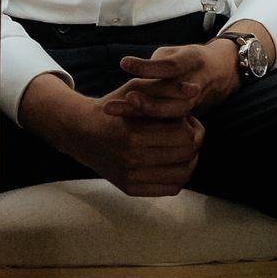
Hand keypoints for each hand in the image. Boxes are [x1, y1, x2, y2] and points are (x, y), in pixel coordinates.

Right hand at [17, 73, 204, 197]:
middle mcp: (132, 160)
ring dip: (190, 159)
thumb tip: (196, 91)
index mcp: (134, 135)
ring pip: (183, 175)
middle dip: (194, 140)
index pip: (184, 136)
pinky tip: (172, 160)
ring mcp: (131, 178)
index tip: (186, 118)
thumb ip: (166, 88)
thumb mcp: (136, 89)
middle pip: (186, 155)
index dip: (192, 125)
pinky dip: (178, 175)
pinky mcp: (130, 189)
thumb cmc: (113, 106)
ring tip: (181, 145)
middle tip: (187, 130)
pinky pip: (171, 188)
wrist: (81, 133)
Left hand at [102, 38, 245, 121]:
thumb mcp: (174, 52)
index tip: (124, 63)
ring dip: (146, 113)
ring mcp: (196, 100)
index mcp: (194, 60)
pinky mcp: (191, 115)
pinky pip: (173, 123)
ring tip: (118, 110)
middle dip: (150, 100)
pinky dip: (150, 124)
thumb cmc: (185, 60)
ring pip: (175, 112)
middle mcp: (197, 82)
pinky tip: (125, 123)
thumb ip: (155, 62)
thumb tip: (132, 70)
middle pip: (175, 95)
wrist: (218, 73)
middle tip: (126, 97)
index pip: (171, 66)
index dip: (148, 66)